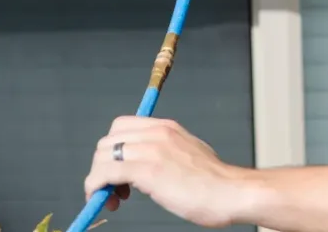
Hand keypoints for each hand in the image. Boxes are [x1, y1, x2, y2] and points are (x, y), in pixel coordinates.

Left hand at [83, 116, 251, 228]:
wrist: (231, 193)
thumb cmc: (215, 183)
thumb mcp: (189, 154)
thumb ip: (166, 153)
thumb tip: (143, 167)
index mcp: (167, 127)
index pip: (121, 126)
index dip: (113, 149)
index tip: (118, 170)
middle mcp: (156, 133)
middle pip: (108, 141)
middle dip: (103, 165)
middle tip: (115, 190)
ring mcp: (150, 150)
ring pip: (103, 156)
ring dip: (98, 178)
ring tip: (114, 199)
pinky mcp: (146, 170)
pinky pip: (105, 173)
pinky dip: (95, 186)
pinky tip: (104, 199)